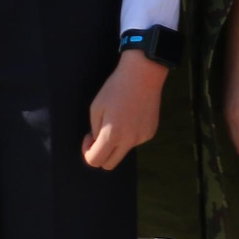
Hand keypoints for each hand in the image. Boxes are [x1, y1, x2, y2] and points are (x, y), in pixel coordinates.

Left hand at [83, 50, 167, 170]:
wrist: (143, 74)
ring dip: (116, 143)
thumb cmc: (115, 89)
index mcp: (112, 135)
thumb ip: (95, 131)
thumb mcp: (96, 108)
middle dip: (101, 155)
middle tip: (99, 137)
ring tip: (118, 120)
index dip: (87, 152)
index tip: (89, 137)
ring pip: (123, 151)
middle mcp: (129, 140)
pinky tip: (131, 117)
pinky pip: (135, 141)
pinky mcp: (151, 132)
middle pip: (109, 164)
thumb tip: (98, 143)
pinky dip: (129, 135)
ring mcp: (142, 137)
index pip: (95, 161)